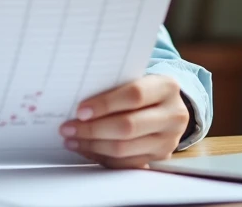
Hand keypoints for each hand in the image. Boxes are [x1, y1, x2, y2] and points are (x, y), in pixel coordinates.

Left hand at [59, 74, 190, 168]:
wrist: (169, 106)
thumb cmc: (144, 88)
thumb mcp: (136, 78)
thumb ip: (113, 86)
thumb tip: (77, 103)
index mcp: (166, 88)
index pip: (134, 96)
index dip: (105, 104)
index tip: (80, 111)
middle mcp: (173, 115)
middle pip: (128, 127)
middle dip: (92, 129)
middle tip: (68, 128)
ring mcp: (168, 140)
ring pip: (124, 149)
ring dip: (92, 146)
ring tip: (72, 140)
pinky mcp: (159, 157)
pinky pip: (125, 163)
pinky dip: (101, 157)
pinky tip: (86, 149)